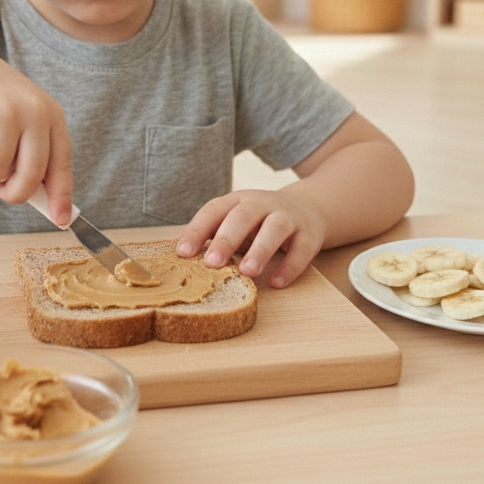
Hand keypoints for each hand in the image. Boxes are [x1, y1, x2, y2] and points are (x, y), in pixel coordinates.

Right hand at [0, 42, 72, 224]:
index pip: (61, 163)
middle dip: (13, 194)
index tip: (61, 219)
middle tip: (1, 191)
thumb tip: (44, 201)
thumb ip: (32, 152)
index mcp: (51, 115)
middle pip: (29, 176)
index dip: (61, 195)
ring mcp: (4, 113)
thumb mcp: (22, 117)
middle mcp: (33, 113)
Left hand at [175, 187, 326, 288]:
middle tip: (212, 263)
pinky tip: (277, 282)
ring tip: (248, 272)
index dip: (197, 230)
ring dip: (261, 249)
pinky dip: (290, 266)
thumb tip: (174, 248)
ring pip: (275, 228)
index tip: (182, 252)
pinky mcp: (309, 233)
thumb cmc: (260, 220)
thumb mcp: (234, 219)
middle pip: (243, 216)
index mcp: (237, 200)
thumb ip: (210, 232)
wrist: (309, 207)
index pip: (214, 210)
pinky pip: (302, 249)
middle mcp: (262, 204)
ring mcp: (287, 217)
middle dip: (227, 239)